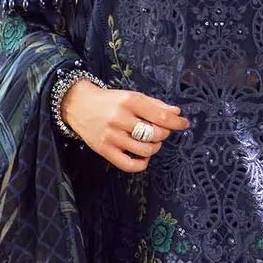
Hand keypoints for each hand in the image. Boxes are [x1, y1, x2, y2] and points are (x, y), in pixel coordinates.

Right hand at [62, 81, 189, 172]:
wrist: (78, 105)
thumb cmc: (109, 101)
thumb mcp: (132, 96)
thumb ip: (155, 105)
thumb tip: (176, 113)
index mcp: (129, 102)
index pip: (161, 117)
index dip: (177, 123)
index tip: (184, 124)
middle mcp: (120, 119)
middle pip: (155, 134)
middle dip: (164, 134)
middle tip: (161, 131)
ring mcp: (111, 136)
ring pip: (146, 149)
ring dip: (155, 148)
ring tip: (151, 142)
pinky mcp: (104, 150)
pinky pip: (129, 165)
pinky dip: (142, 163)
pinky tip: (143, 156)